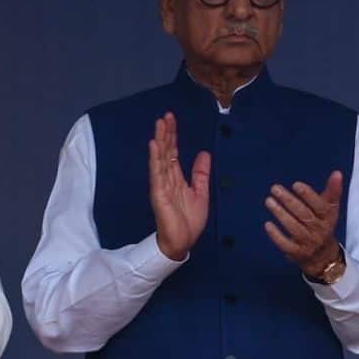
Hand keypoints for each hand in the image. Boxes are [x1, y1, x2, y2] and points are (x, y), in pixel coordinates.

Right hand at [148, 113, 210, 261]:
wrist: (182, 242)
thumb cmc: (189, 221)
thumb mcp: (201, 193)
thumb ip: (201, 174)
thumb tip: (204, 153)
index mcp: (177, 178)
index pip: (173, 152)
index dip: (173, 136)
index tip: (172, 119)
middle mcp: (167, 178)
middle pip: (165, 151)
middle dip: (166, 133)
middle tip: (166, 115)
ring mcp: (161, 185)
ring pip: (160, 158)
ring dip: (160, 140)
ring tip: (159, 124)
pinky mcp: (158, 193)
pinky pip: (156, 173)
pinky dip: (155, 158)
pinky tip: (154, 145)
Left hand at [264, 172, 345, 275]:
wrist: (323, 255)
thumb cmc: (323, 225)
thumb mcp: (329, 209)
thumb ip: (332, 191)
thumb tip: (337, 172)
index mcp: (329, 218)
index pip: (320, 205)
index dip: (308, 195)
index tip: (296, 185)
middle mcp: (320, 230)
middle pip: (304, 214)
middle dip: (289, 201)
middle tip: (275, 189)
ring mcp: (308, 243)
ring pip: (293, 227)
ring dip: (280, 214)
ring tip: (269, 201)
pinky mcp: (297, 252)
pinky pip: (285, 243)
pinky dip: (276, 235)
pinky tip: (267, 224)